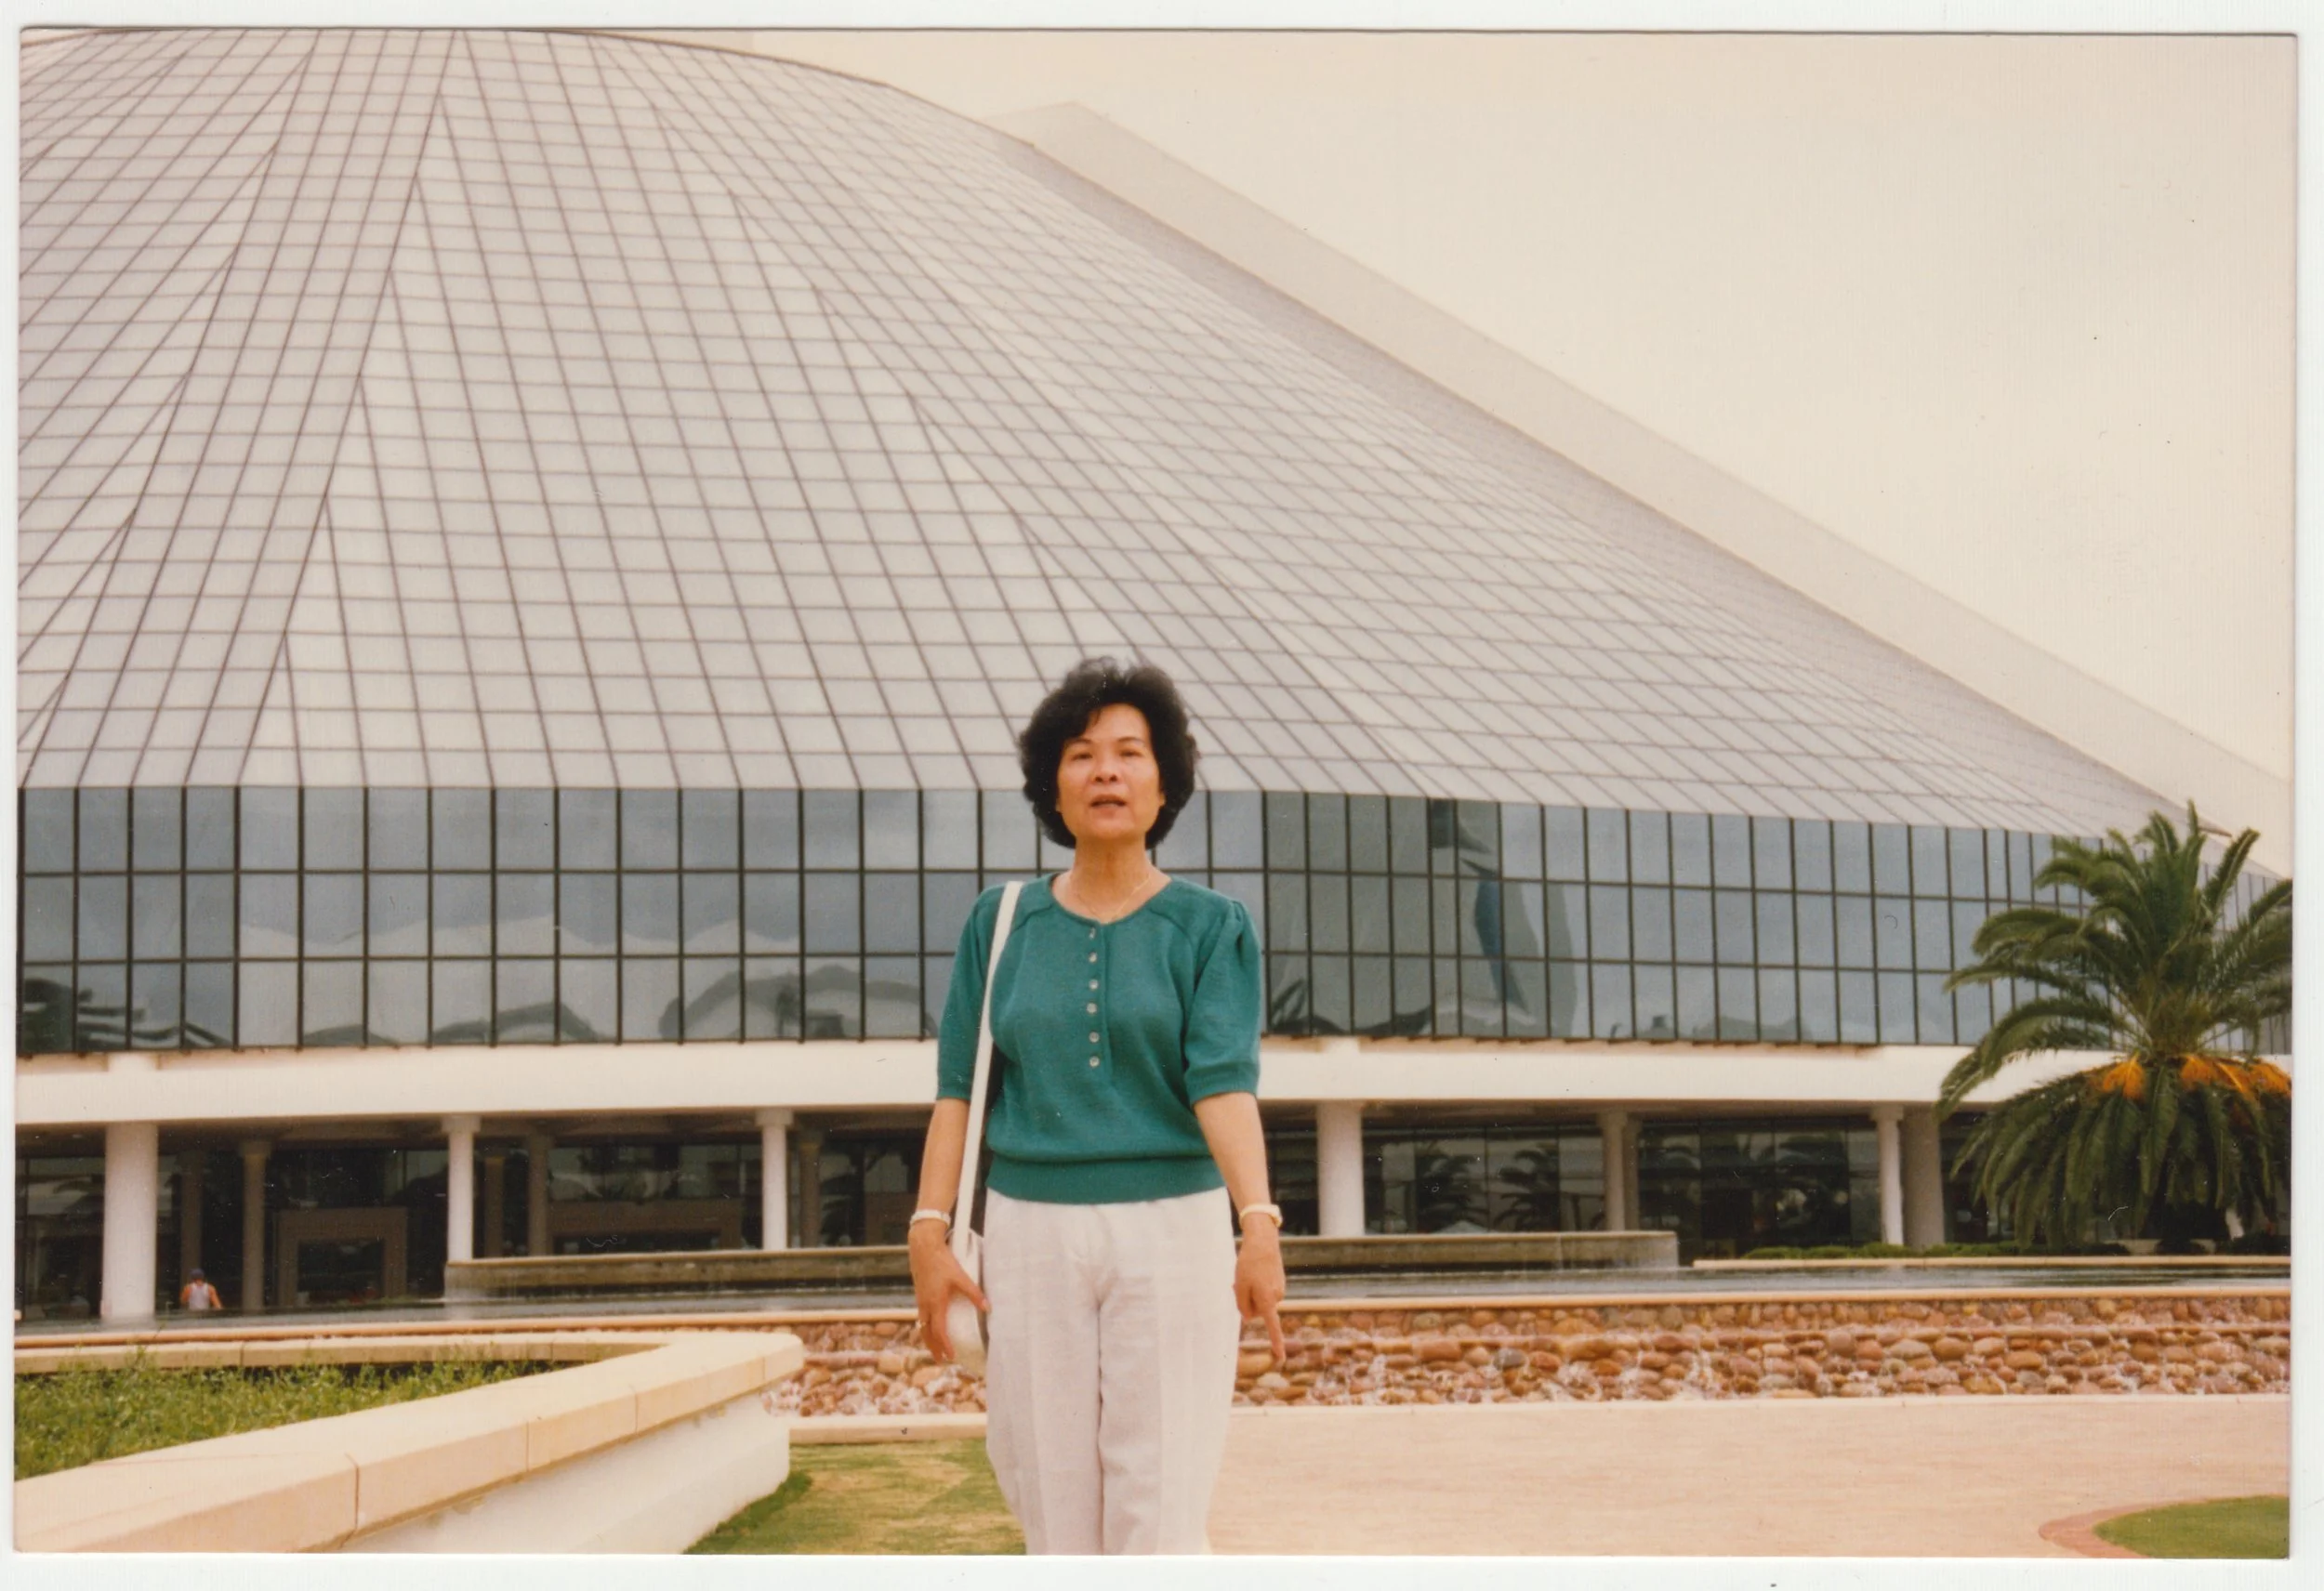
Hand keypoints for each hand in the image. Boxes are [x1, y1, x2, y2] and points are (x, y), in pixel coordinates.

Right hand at [908, 1221, 987, 1362]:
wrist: (923, 1247)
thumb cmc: (942, 1261)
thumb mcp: (961, 1277)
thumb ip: (974, 1293)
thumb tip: (988, 1307)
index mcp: (935, 1303)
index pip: (939, 1331)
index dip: (945, 1345)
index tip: (951, 1356)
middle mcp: (925, 1304)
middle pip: (927, 1333)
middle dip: (933, 1348)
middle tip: (941, 1360)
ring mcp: (920, 1299)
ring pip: (922, 1325)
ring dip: (928, 1339)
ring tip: (934, 1348)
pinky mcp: (919, 1294)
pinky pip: (920, 1316)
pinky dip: (925, 1327)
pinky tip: (930, 1326)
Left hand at [1234, 1221, 1287, 1361]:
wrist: (1263, 1242)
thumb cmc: (1248, 1264)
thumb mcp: (1240, 1286)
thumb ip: (1242, 1306)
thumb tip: (1248, 1318)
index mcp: (1267, 1301)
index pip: (1272, 1326)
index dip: (1276, 1343)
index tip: (1280, 1358)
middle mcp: (1276, 1297)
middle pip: (1256, 1310)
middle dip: (1247, 1301)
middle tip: (1237, 1283)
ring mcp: (1280, 1289)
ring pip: (1260, 1299)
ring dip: (1251, 1292)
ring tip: (1247, 1274)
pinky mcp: (1279, 1282)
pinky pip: (1265, 1291)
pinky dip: (1257, 1285)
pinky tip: (1254, 1271)